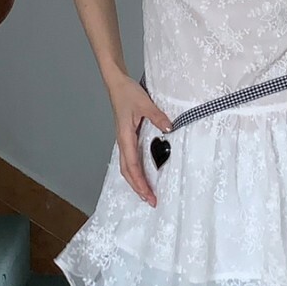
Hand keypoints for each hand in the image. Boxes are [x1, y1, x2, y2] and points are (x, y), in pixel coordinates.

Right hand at [109, 76, 173, 207]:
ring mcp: (124, 140)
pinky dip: (136, 171)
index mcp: (125, 137)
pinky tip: (143, 175)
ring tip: (147, 193)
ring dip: (136, 181)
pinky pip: (130, 159)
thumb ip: (158, 117)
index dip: (140, 182)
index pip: (132, 166)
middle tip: (151, 201)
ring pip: (127, 167)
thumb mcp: (145, 104)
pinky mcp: (127, 137)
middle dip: (138, 188)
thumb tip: (170, 129)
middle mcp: (123, 142)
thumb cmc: (127, 93)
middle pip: (128, 172)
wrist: (116, 84)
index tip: (149, 195)